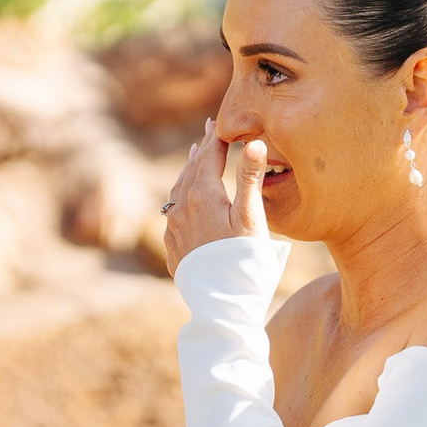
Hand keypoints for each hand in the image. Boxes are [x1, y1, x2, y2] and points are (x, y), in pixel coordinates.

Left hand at [162, 120, 268, 267]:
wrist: (222, 305)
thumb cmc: (244, 262)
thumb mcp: (252, 218)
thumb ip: (249, 178)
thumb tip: (252, 141)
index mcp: (202, 196)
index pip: (209, 158)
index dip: (215, 138)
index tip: (217, 121)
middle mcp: (181, 209)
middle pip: (192, 171)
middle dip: (201, 151)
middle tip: (207, 133)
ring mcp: (174, 229)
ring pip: (178, 191)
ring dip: (188, 172)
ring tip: (194, 158)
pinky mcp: (173, 248)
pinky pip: (173, 213)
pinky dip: (181, 197)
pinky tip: (184, 201)